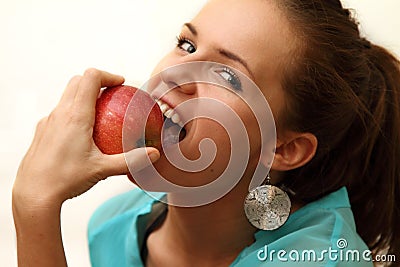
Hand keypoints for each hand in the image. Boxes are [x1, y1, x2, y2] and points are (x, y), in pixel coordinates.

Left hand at [13, 68, 159, 208]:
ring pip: (66, 95)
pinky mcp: (42, 131)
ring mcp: (48, 121)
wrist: (34, 193)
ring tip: (100, 112)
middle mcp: (59, 113)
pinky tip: (82, 132)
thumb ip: (131, 160)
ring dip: (84, 95)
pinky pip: (59, 112)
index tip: (120, 83)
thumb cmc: (65, 180)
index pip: (91, 78)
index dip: (108, 75)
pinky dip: (74, 111)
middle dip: (97, 81)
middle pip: (77, 81)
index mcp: (76, 116)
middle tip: (113, 94)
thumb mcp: (102, 169)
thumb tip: (153, 154)